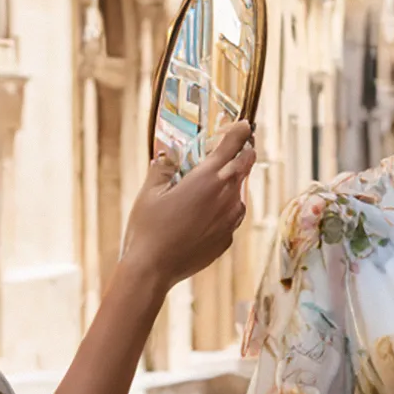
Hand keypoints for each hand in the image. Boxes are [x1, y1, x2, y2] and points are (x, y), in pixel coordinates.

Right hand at [122, 120, 254, 289]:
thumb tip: (169, 155)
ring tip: (209, 188)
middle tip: (234, 148)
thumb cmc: (148, 227)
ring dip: (231, 185)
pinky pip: (231, 217)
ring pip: (240, 193)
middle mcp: (226, 196)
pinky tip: (203, 216)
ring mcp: (230, 219)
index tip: (245, 124)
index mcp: (207, 177)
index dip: (241, 131)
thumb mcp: (149, 192)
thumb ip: (163, 168)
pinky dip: (223, 211)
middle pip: (246, 165)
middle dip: (243, 153)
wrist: (153, 269)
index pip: (233, 145)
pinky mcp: (227, 239)